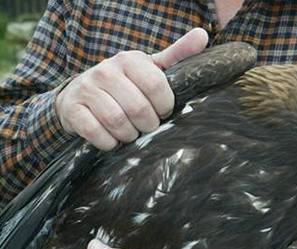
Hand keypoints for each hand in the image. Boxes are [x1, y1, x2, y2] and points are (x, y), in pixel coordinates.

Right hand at [56, 28, 207, 149]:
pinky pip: (96, 133)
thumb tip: (203, 36)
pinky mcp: (72, 109)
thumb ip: (177, 55)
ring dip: (129, 135)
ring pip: (118, 122)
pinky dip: (109, 142)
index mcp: (129, 60)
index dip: (165, 106)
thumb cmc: (125, 85)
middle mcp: (105, 71)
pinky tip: (113, 138)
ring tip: (131, 132)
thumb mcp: (150, 69)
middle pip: (138, 108)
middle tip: (147, 126)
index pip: (156, 85)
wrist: (80, 95)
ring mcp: (86, 89)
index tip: (163, 111)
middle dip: (148, 125)